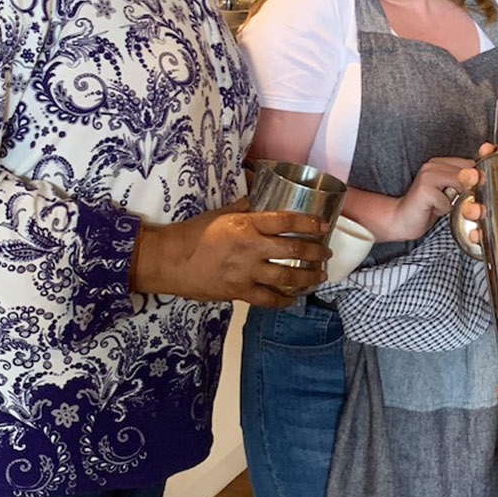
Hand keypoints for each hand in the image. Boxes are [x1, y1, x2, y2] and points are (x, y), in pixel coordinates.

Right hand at [131, 203, 330, 305]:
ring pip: (285, 277)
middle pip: (293, 250)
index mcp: (247, 225)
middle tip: (327, 253)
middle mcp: (251, 249)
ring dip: (307, 277)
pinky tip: (294, 299)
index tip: (325, 225)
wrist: (170, 261)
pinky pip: (267, 299)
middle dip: (315, 252)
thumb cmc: (195, 233)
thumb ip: (246, 206)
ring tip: (320, 276)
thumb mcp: (222, 213)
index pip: (286, 221)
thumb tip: (262, 196)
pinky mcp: (237, 293)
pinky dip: (283, 300)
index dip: (309, 223)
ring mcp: (245, 273)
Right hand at [379, 154, 479, 243]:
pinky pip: (447, 202)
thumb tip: (483, 179)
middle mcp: (434, 164)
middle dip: (469, 189)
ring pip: (460, 185)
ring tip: (442, 203)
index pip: (471, 163)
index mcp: (442, 162)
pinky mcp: (424, 188)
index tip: (477, 185)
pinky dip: (444, 209)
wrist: (401, 219)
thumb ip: (464, 184)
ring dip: (455, 200)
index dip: (478, 177)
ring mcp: (428, 174)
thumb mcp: (449, 194)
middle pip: (468, 173)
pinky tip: (432, 209)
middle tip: (458, 199)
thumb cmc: (428, 207)